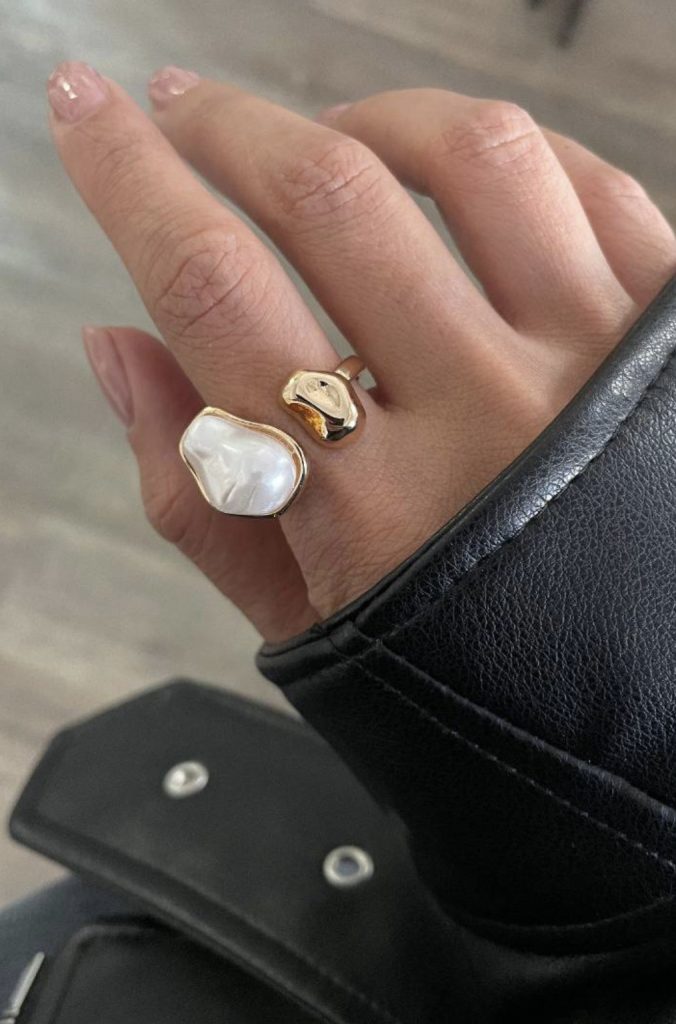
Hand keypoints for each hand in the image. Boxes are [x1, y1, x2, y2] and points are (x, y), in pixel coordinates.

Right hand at [47, 64, 675, 640]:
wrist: (633, 738)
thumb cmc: (462, 689)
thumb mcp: (302, 622)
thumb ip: (193, 495)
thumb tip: (117, 346)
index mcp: (369, 503)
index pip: (216, 292)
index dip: (129, 181)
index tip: (88, 115)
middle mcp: (486, 419)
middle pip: (330, 201)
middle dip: (228, 129)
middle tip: (185, 110)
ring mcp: (592, 371)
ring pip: (472, 160)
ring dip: (373, 119)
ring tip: (332, 136)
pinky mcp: (669, 347)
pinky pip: (590, 187)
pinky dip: (505, 157)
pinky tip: (456, 174)